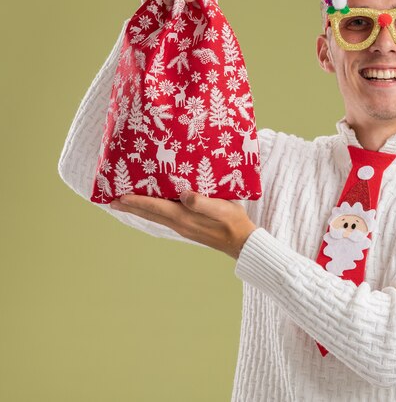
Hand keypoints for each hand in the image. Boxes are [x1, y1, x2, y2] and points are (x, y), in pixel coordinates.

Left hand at [109, 191, 255, 259]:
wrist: (242, 242)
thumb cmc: (233, 222)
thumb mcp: (221, 208)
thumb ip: (202, 202)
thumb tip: (184, 195)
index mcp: (184, 217)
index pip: (156, 207)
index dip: (137, 201)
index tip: (119, 197)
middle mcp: (180, 224)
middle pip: (150, 214)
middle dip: (131, 207)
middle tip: (111, 201)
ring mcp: (184, 227)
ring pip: (156, 217)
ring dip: (140, 210)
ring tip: (126, 205)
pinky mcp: (190, 228)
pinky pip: (165, 218)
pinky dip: (153, 212)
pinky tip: (154, 209)